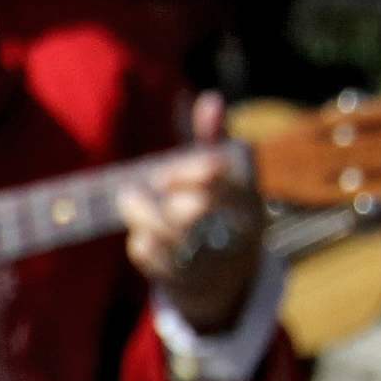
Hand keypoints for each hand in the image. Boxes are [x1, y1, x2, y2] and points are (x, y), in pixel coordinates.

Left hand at [126, 92, 267, 333]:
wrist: (227, 280)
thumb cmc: (224, 214)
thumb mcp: (230, 178)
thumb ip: (216, 140)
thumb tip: (209, 98)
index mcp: (250, 203)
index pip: (220, 180)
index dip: (188, 172)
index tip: (166, 173)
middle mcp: (236, 235)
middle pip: (194, 209)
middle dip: (164, 195)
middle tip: (142, 186)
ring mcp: (210, 261)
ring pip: (168, 234)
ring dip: (142, 214)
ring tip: (130, 201)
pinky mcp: (184, 282)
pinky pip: (151, 258)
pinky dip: (141, 243)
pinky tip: (142, 235)